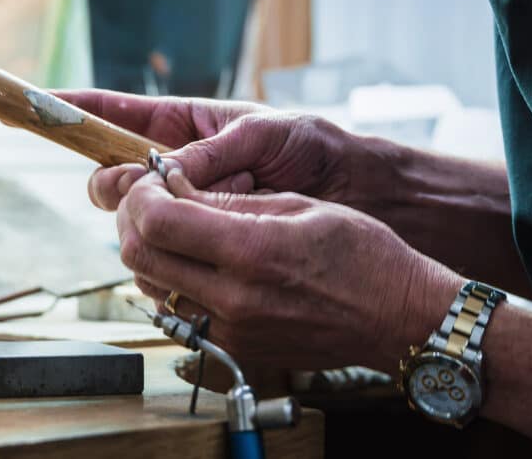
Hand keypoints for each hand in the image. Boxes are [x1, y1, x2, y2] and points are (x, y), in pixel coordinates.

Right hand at [56, 90, 375, 213]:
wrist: (353, 189)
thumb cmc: (311, 147)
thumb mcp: (261, 134)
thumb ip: (210, 150)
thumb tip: (164, 172)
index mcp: (188, 124)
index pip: (120, 113)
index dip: (78, 109)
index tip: (39, 105)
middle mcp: (181, 164)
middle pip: (115, 173)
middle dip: (117, 179)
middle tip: (143, 184)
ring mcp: (193, 201)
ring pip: (140, 212)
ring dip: (159, 208)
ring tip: (212, 198)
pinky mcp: (208, 234)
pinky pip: (173, 241)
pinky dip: (183, 235)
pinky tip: (214, 226)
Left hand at [118, 169, 462, 373]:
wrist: (396, 316)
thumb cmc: (363, 255)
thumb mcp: (299, 205)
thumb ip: (231, 198)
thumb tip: (177, 184)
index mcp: (251, 251)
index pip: (156, 221)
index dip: (140, 194)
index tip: (152, 181)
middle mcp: (233, 298)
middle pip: (139, 257)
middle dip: (134, 220)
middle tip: (154, 200)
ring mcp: (231, 331)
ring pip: (151, 289)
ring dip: (151, 253)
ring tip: (177, 228)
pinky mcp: (235, 349)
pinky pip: (179, 315)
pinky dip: (174, 284)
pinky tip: (198, 263)